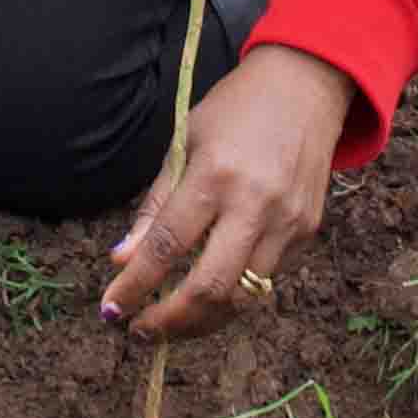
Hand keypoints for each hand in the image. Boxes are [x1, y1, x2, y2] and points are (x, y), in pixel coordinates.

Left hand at [101, 45, 347, 343]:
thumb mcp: (185, 142)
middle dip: (169, 321)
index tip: (110, 310)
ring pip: (243, 298)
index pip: (166, 245)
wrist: (306, 86)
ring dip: (201, 322)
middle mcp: (254, 204)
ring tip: (170, 323)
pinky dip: (233, 296)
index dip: (135, 286)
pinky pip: (265, 279)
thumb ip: (156, 206)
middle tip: (139, 330)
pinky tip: (209, 294)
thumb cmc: (236, 109)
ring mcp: (287, 222)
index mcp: (214, 174)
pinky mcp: (307, 232)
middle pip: (209, 287)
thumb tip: (122, 260)